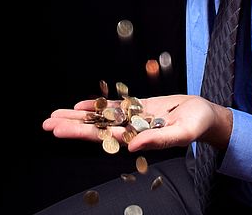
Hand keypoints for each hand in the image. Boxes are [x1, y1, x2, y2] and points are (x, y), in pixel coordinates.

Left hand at [42, 94, 232, 151]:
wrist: (204, 115)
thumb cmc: (196, 126)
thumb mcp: (181, 133)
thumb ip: (158, 141)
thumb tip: (133, 146)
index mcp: (138, 139)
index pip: (103, 137)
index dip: (82, 132)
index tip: (60, 129)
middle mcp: (131, 130)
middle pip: (95, 128)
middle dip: (71, 126)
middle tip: (47, 124)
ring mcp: (133, 118)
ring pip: (101, 118)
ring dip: (79, 117)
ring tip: (55, 115)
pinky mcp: (138, 108)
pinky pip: (114, 108)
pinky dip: (97, 106)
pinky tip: (82, 105)